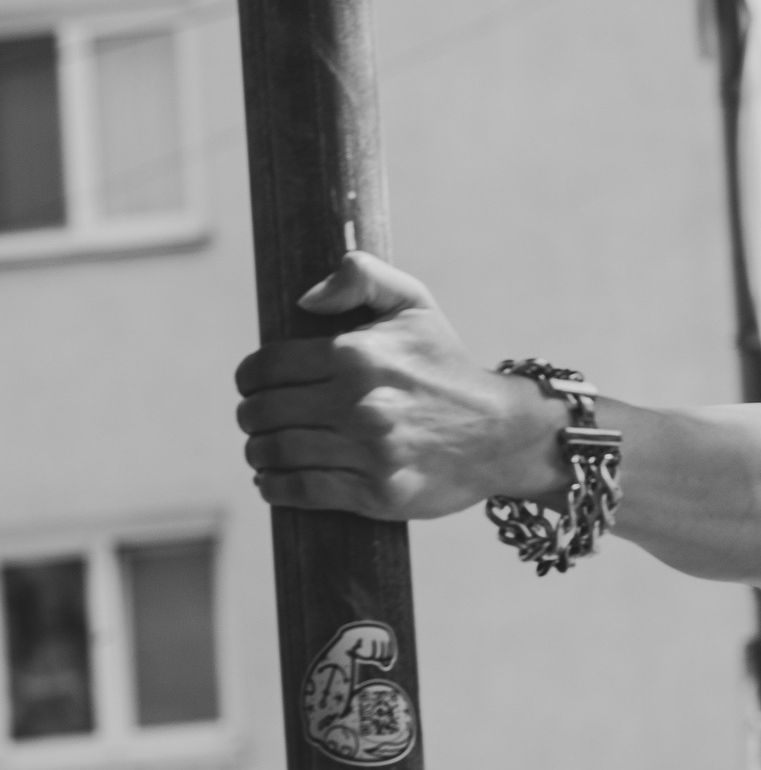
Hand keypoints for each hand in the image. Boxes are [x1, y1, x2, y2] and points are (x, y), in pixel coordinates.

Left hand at [235, 254, 559, 520]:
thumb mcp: (415, 305)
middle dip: (251, 416)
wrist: (502, 433)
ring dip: (258, 451)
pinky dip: (274, 486)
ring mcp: (369, 451)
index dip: (249, 378)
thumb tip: (304, 300)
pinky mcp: (376, 492)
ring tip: (263, 448)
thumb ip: (361, 277)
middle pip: (264, 412)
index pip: (266, 367)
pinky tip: (272, 479)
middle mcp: (360, 402)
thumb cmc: (447, 368)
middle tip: (258, 419)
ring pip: (276, 452)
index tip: (253, 386)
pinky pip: (301, 490)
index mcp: (359, 354)